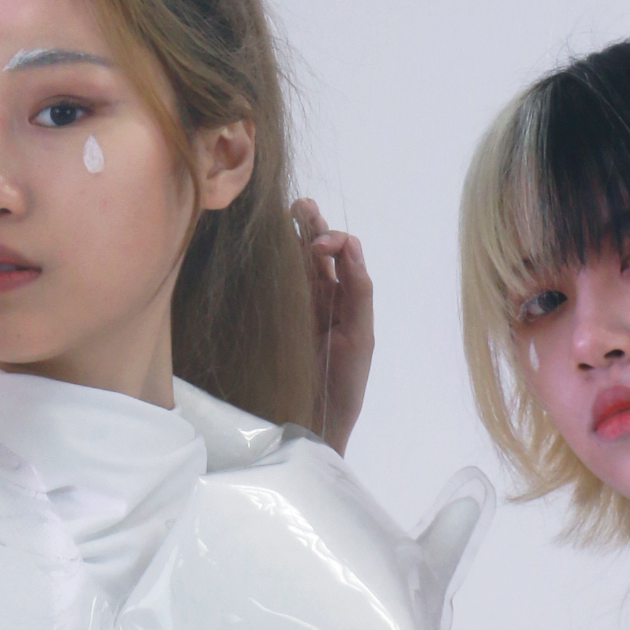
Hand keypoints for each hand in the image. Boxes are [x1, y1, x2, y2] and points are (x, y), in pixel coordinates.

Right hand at [295, 198, 373, 454]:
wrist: (316, 424)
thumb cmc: (343, 386)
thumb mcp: (359, 338)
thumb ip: (358, 294)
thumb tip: (349, 248)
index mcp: (348, 301)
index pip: (345, 256)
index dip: (334, 241)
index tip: (319, 246)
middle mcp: (325, 299)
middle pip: (319, 253)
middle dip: (313, 225)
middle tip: (300, 205)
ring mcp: (300, 309)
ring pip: (298, 263)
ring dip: (294, 234)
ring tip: (287, 210)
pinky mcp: (278, 321)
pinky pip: (279, 286)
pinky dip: (277, 263)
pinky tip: (270, 243)